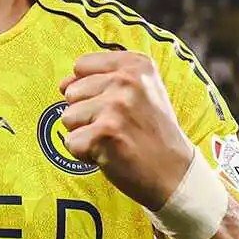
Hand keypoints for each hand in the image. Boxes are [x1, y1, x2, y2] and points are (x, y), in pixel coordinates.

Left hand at [59, 51, 194, 210]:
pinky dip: (85, 154)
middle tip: (118, 128)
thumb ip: (101, 79)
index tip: (115, 106)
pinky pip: (71, 142)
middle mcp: (126, 80)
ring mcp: (115, 106)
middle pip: (72, 93)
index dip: (90, 90)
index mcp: (135, 64)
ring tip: (114, 140)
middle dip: (87, 114)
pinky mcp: (104, 133)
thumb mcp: (141, 92)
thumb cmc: (152, 134)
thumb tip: (63, 84)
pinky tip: (111, 154)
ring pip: (68, 117)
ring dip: (86, 134)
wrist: (176, 174)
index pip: (81, 65)